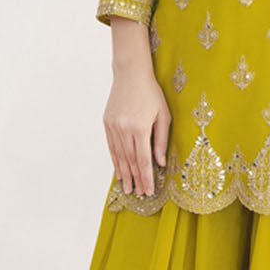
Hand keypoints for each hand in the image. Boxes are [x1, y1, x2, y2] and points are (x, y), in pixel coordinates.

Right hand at [103, 65, 170, 196]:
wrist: (130, 75)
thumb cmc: (151, 93)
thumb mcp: (163, 115)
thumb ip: (161, 140)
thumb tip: (160, 163)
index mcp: (140, 128)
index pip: (143, 160)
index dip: (146, 178)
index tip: (149, 191)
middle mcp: (124, 129)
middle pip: (130, 161)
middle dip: (136, 180)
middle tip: (139, 194)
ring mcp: (113, 127)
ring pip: (119, 156)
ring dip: (124, 174)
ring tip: (128, 188)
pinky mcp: (107, 124)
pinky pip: (111, 147)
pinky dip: (115, 161)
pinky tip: (119, 171)